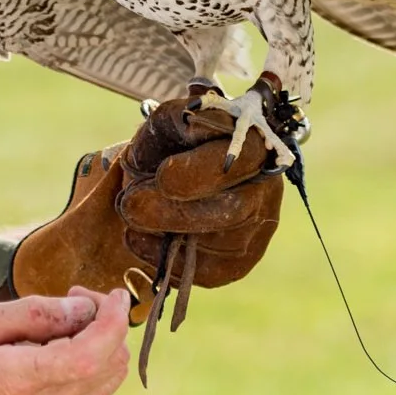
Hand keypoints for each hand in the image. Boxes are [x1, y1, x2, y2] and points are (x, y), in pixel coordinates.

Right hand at [0, 288, 130, 394]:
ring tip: (64, 323)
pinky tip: (59, 349)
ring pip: (110, 376)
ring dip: (102, 342)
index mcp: (19, 383)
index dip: (113, 320)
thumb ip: (29, 313)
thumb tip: (81, 308)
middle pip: (109, 362)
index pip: (91, 354)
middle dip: (106, 321)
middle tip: (73, 298)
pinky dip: (91, 362)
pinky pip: (96, 390)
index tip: (115, 294)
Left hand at [11, 94, 286, 315]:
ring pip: (221, 244)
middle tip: (129, 205)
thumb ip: (174, 122)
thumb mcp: (166, 121)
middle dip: (175, 212)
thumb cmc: (173, 142)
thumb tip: (187, 136)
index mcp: (254, 141)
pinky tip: (140, 243)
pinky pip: (212, 272)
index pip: (241, 159)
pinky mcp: (242, 259)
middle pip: (233, 209)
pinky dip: (171, 263)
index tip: (162, 175)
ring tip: (131, 220)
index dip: (202, 172)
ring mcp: (259, 225)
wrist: (171, 171)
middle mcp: (266, 185)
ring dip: (166, 235)